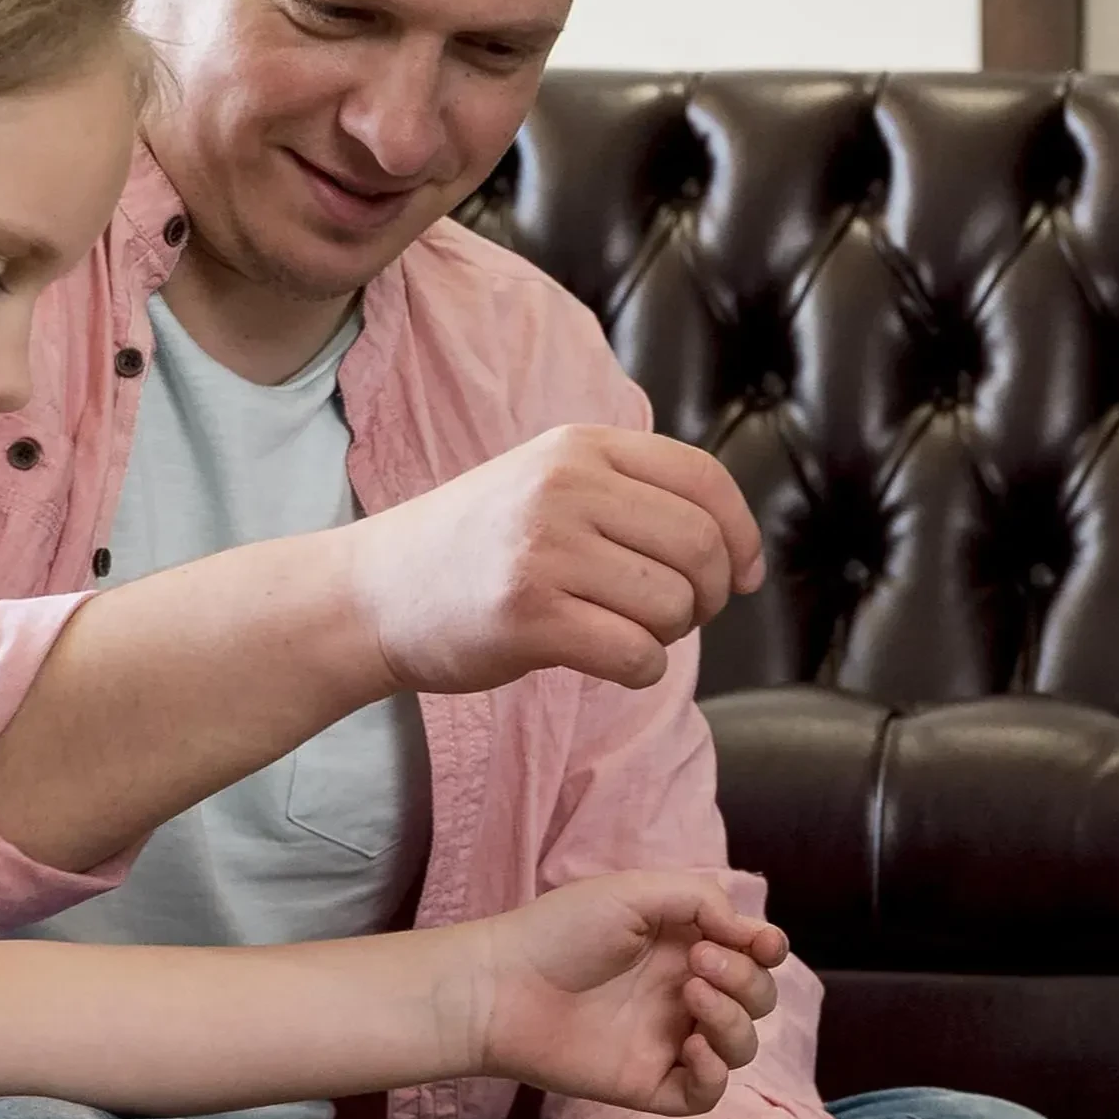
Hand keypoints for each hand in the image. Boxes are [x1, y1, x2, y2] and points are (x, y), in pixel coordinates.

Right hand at [344, 425, 763, 694]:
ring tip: (622, 630)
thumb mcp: (550, 483)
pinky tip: (608, 662)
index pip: (705, 480)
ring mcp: (545, 549)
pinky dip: (640, 671)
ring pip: (673, 605)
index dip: (742, 535)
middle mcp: (566, 487)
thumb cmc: (477, 549)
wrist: (375, 593)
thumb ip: (631, 494)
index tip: (743, 577)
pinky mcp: (528, 616)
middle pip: (701, 547)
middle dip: (708, 596)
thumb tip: (737, 547)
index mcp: (580, 448)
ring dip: (668, 636)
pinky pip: (637, 655)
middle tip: (677, 616)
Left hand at [458, 871, 786, 1115]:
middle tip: (697, 963)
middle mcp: (683, 994)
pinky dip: (715, 1074)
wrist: (502, 986)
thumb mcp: (635, 892)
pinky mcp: (649, 1083)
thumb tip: (750, 933)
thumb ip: (701, 899)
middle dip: (745, 981)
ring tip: (691, 998)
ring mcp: (668, 1040)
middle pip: (756, 1000)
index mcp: (685, 947)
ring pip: (741, 1047)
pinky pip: (706, 1093)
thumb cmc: (560, 930)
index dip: (769, 950)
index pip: (753, 955)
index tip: (762, 944)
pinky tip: (692, 1048)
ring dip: (733, 1021)